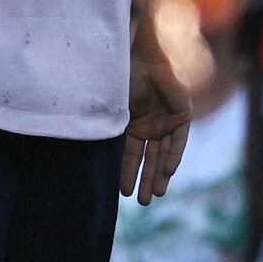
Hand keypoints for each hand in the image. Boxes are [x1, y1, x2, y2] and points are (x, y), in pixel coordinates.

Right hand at [121, 51, 191, 204]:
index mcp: (131, 123)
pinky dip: (173, 156)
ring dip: (159, 174)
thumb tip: (80, 139)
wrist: (143, 59)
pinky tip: (166, 172)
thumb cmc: (121, 78)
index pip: (130, 153)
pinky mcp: (182, 116)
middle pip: (148, 158)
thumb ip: (106, 124)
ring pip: (164, 154)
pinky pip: (178, 142)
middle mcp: (150, 125)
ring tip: (154, 195)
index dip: (127, 171)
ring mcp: (166, 121)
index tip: (122, 192)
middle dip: (144, 179)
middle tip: (141, 202)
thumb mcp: (112, 106)